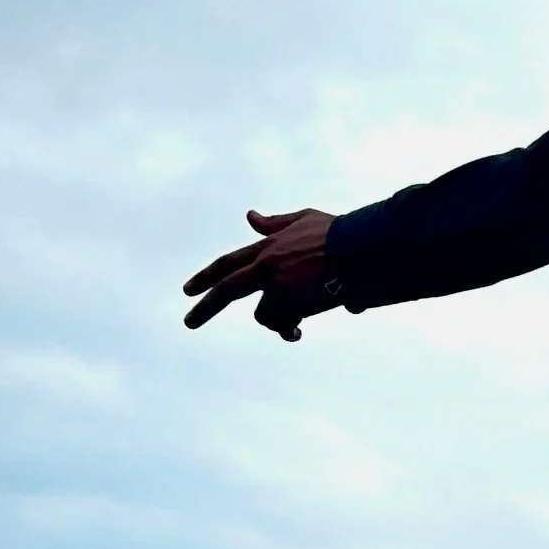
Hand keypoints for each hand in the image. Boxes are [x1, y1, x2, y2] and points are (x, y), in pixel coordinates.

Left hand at [183, 209, 344, 340]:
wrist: (360, 249)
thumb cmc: (339, 232)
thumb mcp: (303, 219)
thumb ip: (274, 223)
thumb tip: (249, 216)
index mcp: (267, 248)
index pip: (228, 263)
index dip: (206, 275)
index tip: (188, 290)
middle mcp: (266, 267)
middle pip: (226, 290)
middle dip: (205, 308)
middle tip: (189, 322)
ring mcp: (279, 288)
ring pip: (264, 315)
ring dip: (276, 320)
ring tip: (293, 325)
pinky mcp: (295, 305)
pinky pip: (285, 325)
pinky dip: (290, 329)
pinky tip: (298, 332)